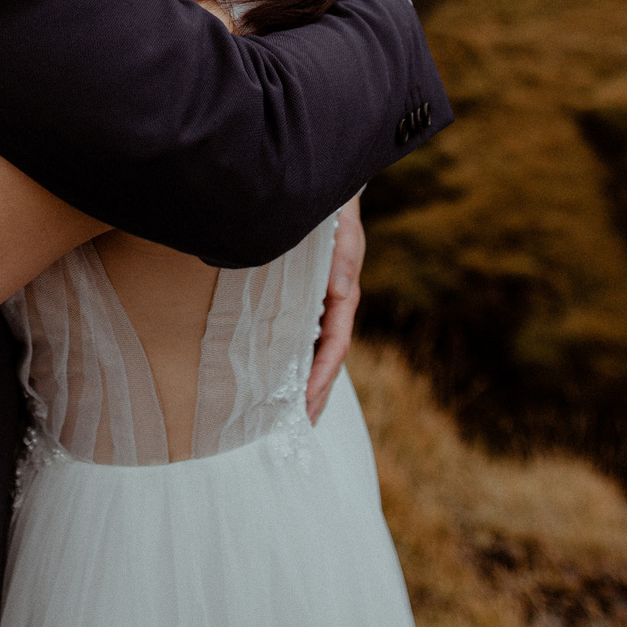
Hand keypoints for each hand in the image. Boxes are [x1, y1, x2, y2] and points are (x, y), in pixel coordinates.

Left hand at [305, 195, 364, 423]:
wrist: (326, 201)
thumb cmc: (336, 217)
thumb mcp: (344, 232)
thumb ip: (344, 258)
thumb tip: (343, 291)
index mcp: (344, 299)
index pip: (336, 345)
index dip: (323, 374)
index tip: (307, 399)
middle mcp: (334, 309)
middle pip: (328, 361)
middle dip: (317, 394)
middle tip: (300, 424)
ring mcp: (320, 310)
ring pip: (315, 355)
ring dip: (308, 386)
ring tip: (293, 417)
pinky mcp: (306, 305)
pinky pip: (302, 340)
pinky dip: (296, 363)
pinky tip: (282, 380)